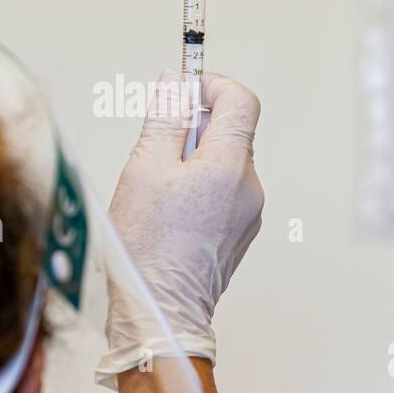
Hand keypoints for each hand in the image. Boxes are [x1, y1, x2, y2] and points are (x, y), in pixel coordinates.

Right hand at [96, 71, 263, 377]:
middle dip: (193, 127)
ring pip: (224, 161)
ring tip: (159, 191)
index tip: (177, 96)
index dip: (208, 86)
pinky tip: (170, 214)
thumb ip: (164, 117)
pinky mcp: (240, 232)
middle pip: (231, 129)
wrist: (161, 312)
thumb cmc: (147, 245)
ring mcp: (249, 212)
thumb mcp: (144, 167)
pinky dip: (198, 187)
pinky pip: (223, 190)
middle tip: (156, 152)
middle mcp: (250, 186)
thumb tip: (175, 80)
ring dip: (192, 160)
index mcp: (230, 164)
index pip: (240, 99)